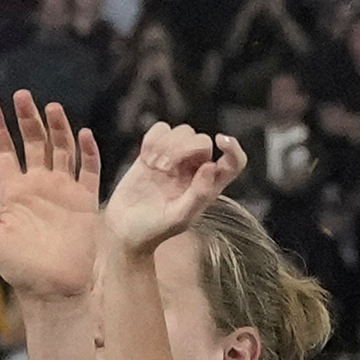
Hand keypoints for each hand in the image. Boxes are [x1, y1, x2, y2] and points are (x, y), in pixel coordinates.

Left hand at [0, 93, 106, 303]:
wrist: (52, 288)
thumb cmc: (17, 267)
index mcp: (12, 192)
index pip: (3, 152)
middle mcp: (38, 186)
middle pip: (33, 144)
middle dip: (27, 120)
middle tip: (22, 95)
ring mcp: (63, 192)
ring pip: (61, 151)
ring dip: (57, 129)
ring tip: (50, 107)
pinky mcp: (86, 202)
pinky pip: (90, 171)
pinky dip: (87, 152)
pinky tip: (82, 133)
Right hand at [102, 122, 238, 264]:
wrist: (125, 228)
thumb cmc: (154, 228)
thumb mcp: (180, 217)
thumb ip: (200, 194)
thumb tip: (211, 166)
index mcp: (208, 186)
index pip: (233, 162)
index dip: (233, 148)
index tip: (220, 140)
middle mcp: (195, 170)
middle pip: (202, 141)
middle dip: (183, 149)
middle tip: (164, 169)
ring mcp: (174, 160)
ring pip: (183, 131)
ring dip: (167, 145)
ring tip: (154, 166)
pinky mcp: (152, 153)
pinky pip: (160, 130)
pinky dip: (153, 139)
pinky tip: (146, 158)